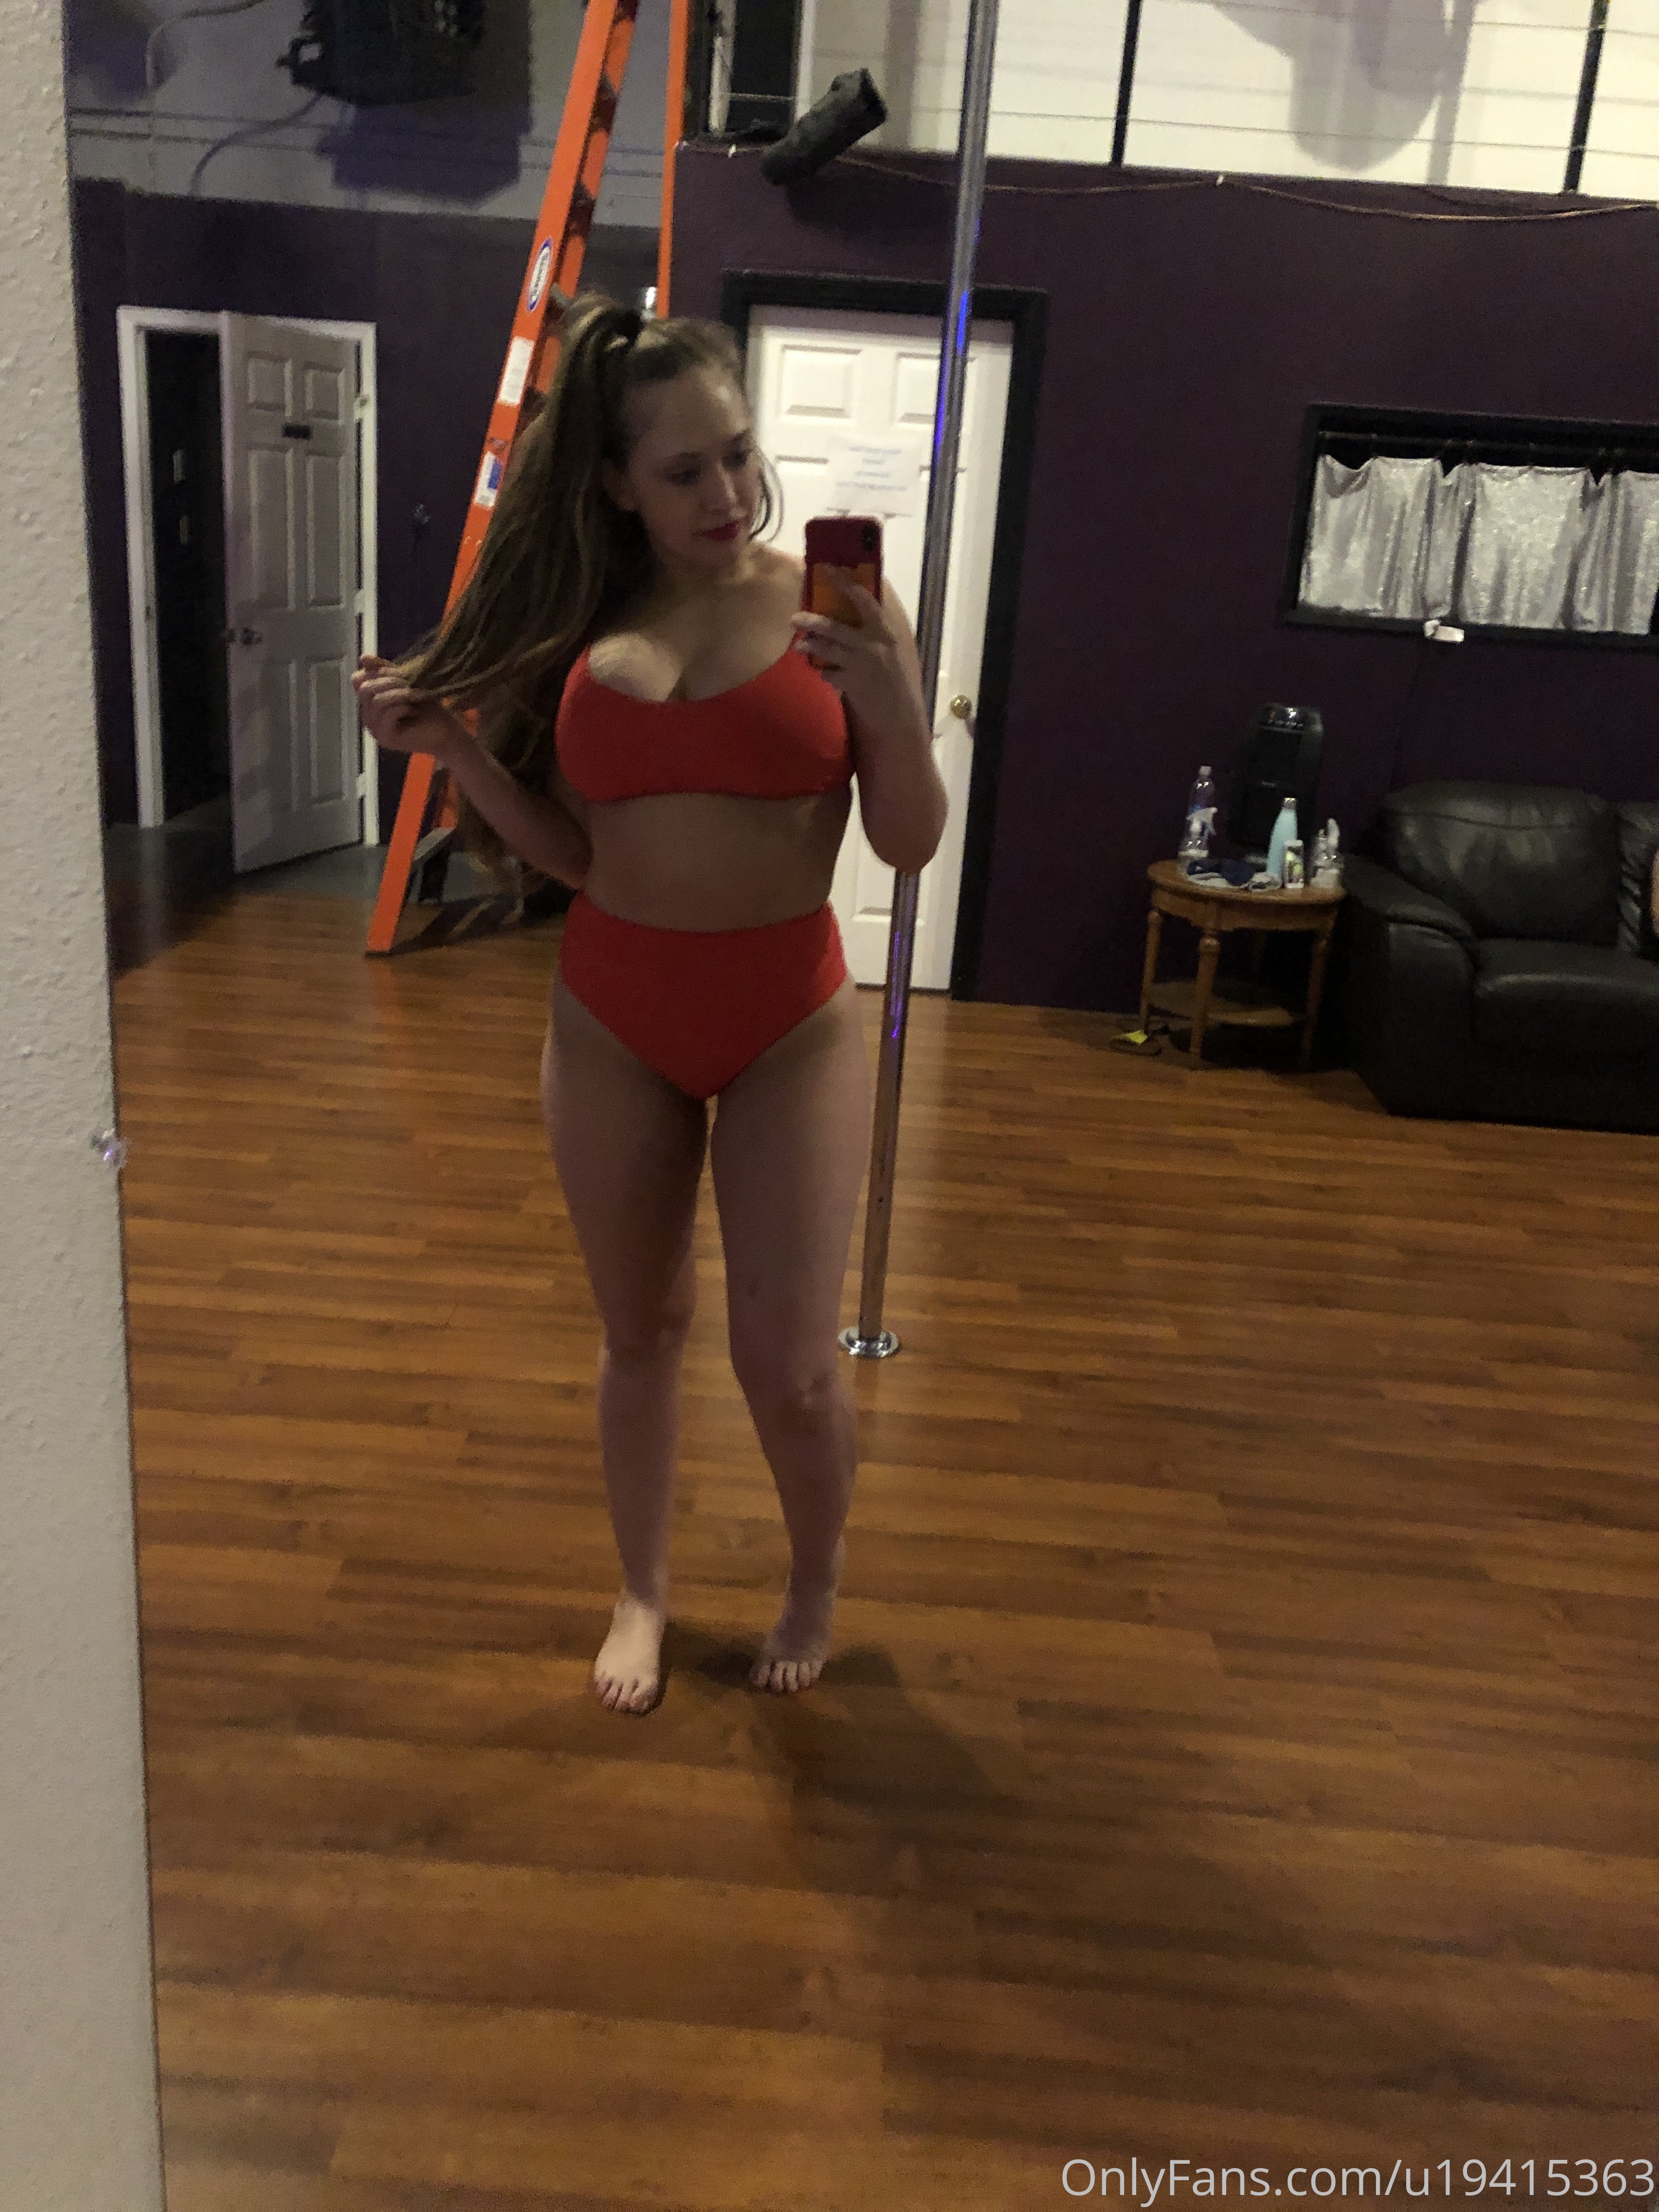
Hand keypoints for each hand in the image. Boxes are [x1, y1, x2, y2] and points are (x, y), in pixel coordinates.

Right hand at [352, 656, 465, 759]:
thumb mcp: (406, 682)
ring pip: (376, 701)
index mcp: (370, 701)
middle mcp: (368, 715)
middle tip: (409, 683)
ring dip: (398, 693)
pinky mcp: (385, 738)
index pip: (357, 680)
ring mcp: (375, 728)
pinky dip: (402, 708)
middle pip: (365, 689)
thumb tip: (363, 658)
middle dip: (389, 681)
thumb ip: (385, 670)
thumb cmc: (427, 707)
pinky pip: (386, 715)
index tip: (397, 671)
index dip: (375, 671)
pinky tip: (413, 710)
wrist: (446, 731)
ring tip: (415, 695)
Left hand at [789, 571, 924, 736]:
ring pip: (827, 649)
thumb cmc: (896, 678)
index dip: (844, 582)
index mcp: (885, 630)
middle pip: (835, 627)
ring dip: (810, 646)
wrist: (900, 714)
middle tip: (794, 618)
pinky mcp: (852, 683)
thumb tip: (853, 609)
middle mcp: (873, 644)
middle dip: (812, 621)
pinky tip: (820, 672)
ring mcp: (861, 664)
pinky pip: (828, 674)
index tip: (826, 568)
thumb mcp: (893, 649)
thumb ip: (874, 630)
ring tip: (800, 646)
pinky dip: (822, 672)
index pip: (864, 599)